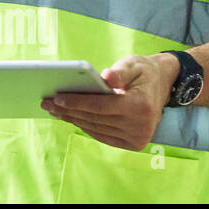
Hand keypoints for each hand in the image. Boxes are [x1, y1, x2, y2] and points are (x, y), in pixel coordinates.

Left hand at [40, 55, 176, 150]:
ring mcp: (138, 138)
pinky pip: (103, 136)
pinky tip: (70, 118)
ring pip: (96, 129)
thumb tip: (106, 77)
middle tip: (46, 103)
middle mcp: (141, 126)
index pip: (101, 106)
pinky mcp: (133, 143)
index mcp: (140, 106)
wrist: (162, 86)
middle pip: (95, 119)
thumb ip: (119, 72)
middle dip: (68, 111)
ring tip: (54, 110)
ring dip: (73, 120)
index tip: (56, 98)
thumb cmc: (142, 72)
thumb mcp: (132, 64)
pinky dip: (85, 127)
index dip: (77, 102)